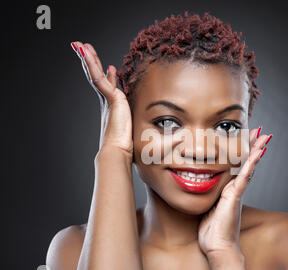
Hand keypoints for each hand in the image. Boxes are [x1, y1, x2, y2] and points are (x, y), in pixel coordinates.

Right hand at [71, 41, 132, 156]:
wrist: (118, 151)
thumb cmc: (127, 147)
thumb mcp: (137, 131)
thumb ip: (141, 126)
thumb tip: (152, 129)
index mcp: (113, 108)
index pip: (108, 87)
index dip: (107, 76)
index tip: (110, 67)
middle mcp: (107, 102)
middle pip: (97, 77)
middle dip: (92, 63)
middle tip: (84, 50)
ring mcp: (107, 100)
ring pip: (95, 74)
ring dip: (88, 59)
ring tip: (80, 45)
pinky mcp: (111, 98)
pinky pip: (98, 78)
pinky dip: (92, 64)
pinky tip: (86, 52)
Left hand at [198, 128, 272, 259]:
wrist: (218, 247)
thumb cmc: (212, 231)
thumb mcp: (207, 209)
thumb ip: (207, 198)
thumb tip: (197, 189)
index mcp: (227, 190)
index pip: (235, 167)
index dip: (241, 152)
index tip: (244, 138)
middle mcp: (234, 189)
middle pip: (245, 163)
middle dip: (252, 147)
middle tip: (259, 131)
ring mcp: (236, 193)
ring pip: (247, 167)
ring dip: (255, 150)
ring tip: (263, 136)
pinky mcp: (235, 197)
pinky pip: (244, 177)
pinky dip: (251, 164)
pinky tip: (257, 152)